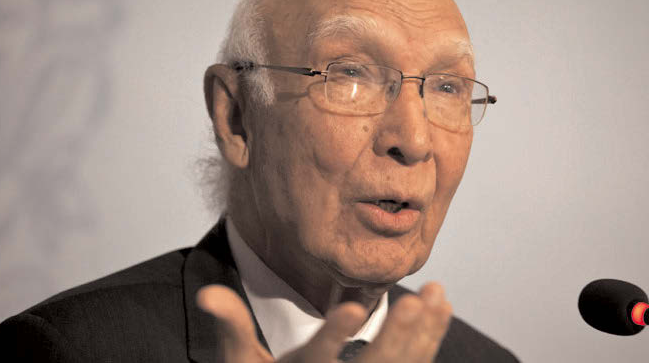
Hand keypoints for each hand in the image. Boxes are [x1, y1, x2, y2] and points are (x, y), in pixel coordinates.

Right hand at [197, 282, 452, 362]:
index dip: (334, 336)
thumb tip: (207, 292)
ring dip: (423, 333)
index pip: (317, 358)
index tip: (355, 309)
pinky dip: (429, 340)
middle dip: (395, 337)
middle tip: (415, 302)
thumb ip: (230, 328)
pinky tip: (441, 311)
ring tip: (439, 296)